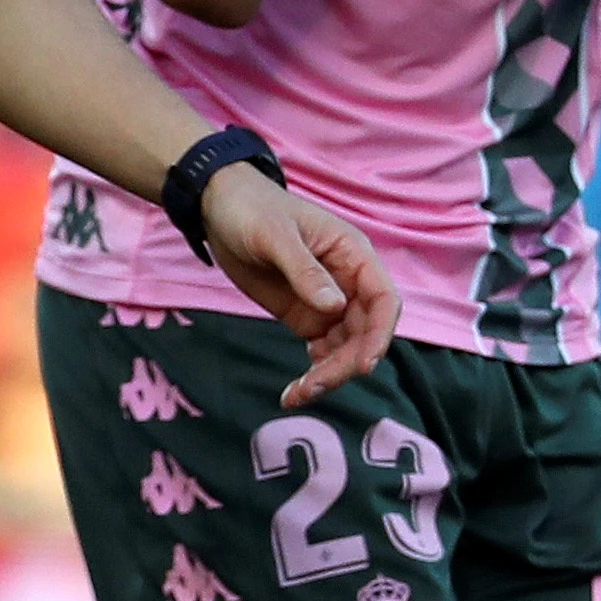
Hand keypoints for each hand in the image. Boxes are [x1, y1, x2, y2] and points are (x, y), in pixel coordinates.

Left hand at [199, 167, 399, 404]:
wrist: (217, 206)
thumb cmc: (251, 209)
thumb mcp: (275, 236)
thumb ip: (304, 270)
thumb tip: (335, 307)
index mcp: (353, 255)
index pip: (383, 300)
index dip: (379, 334)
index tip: (364, 364)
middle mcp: (348, 283)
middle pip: (364, 333)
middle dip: (346, 363)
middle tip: (314, 386)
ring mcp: (328, 303)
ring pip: (344, 348)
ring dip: (328, 375)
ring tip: (297, 394)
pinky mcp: (305, 317)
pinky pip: (320, 351)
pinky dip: (312, 373)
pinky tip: (293, 392)